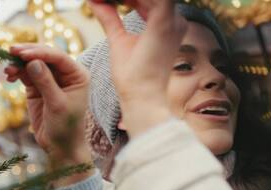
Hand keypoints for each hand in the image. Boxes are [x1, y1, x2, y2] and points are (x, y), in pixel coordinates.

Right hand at [5, 45, 91, 164]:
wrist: (60, 146)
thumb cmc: (66, 127)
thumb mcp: (57, 105)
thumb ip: (46, 83)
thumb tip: (32, 62)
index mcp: (77, 75)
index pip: (58, 57)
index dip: (40, 52)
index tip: (23, 53)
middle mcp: (65, 73)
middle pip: (44, 56)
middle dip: (27, 53)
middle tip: (11, 51)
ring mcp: (50, 79)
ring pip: (33, 64)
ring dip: (19, 64)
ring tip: (7, 69)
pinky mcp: (37, 87)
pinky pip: (26, 75)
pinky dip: (17, 73)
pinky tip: (9, 76)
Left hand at [89, 0, 186, 136]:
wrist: (141, 98)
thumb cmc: (133, 78)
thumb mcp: (118, 40)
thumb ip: (110, 17)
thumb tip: (95, 0)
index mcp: (167, 25)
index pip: (146, 0)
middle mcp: (175, 20)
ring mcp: (173, 20)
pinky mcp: (165, 21)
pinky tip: (111, 0)